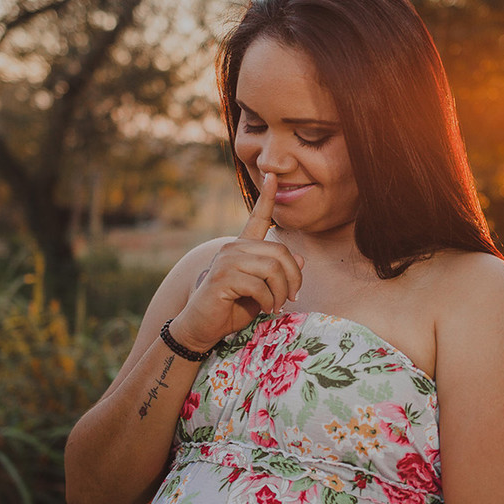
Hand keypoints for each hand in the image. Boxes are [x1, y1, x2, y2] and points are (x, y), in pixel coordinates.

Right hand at [169, 172, 304, 351]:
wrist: (203, 327)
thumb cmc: (231, 308)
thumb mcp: (262, 290)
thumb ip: (278, 274)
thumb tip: (300, 259)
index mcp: (241, 248)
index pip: (257, 217)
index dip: (266, 197)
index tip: (272, 176)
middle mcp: (232, 248)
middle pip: (280, 252)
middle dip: (293, 278)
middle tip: (293, 297)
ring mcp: (226, 261)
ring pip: (272, 269)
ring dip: (281, 292)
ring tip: (278, 305)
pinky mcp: (222, 277)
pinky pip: (260, 285)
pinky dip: (269, 300)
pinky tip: (266, 309)